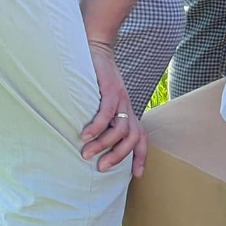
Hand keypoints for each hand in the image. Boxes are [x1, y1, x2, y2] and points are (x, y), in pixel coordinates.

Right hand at [81, 40, 146, 175]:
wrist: (96, 50)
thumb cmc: (95, 80)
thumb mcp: (102, 102)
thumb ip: (102, 120)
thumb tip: (89, 143)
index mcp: (127, 112)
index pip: (140, 138)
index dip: (141, 156)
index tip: (137, 175)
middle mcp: (127, 107)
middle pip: (132, 137)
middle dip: (119, 155)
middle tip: (101, 168)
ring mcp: (120, 98)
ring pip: (120, 128)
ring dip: (104, 143)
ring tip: (86, 153)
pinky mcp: (110, 89)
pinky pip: (107, 111)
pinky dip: (97, 125)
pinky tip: (84, 135)